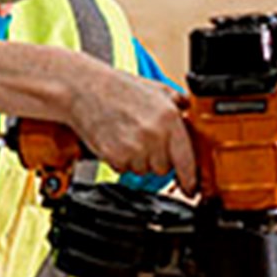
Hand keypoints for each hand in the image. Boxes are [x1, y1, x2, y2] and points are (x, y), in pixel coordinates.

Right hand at [66, 61, 197, 192]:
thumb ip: (179, 102)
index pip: (187, 160)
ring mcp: (134, 148)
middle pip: (165, 169)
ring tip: (129, 136)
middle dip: (158, 158)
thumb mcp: (157, 89)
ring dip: (139, 160)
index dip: (190, 179)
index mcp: (169, 118)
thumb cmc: (118, 88)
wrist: (84, 89)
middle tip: (145, 138)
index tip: (190, 188)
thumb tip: (192, 111)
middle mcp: (154, 135)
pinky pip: (125, 170)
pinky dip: (122, 160)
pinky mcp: (115, 157)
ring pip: (145, 171)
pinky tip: (117, 140)